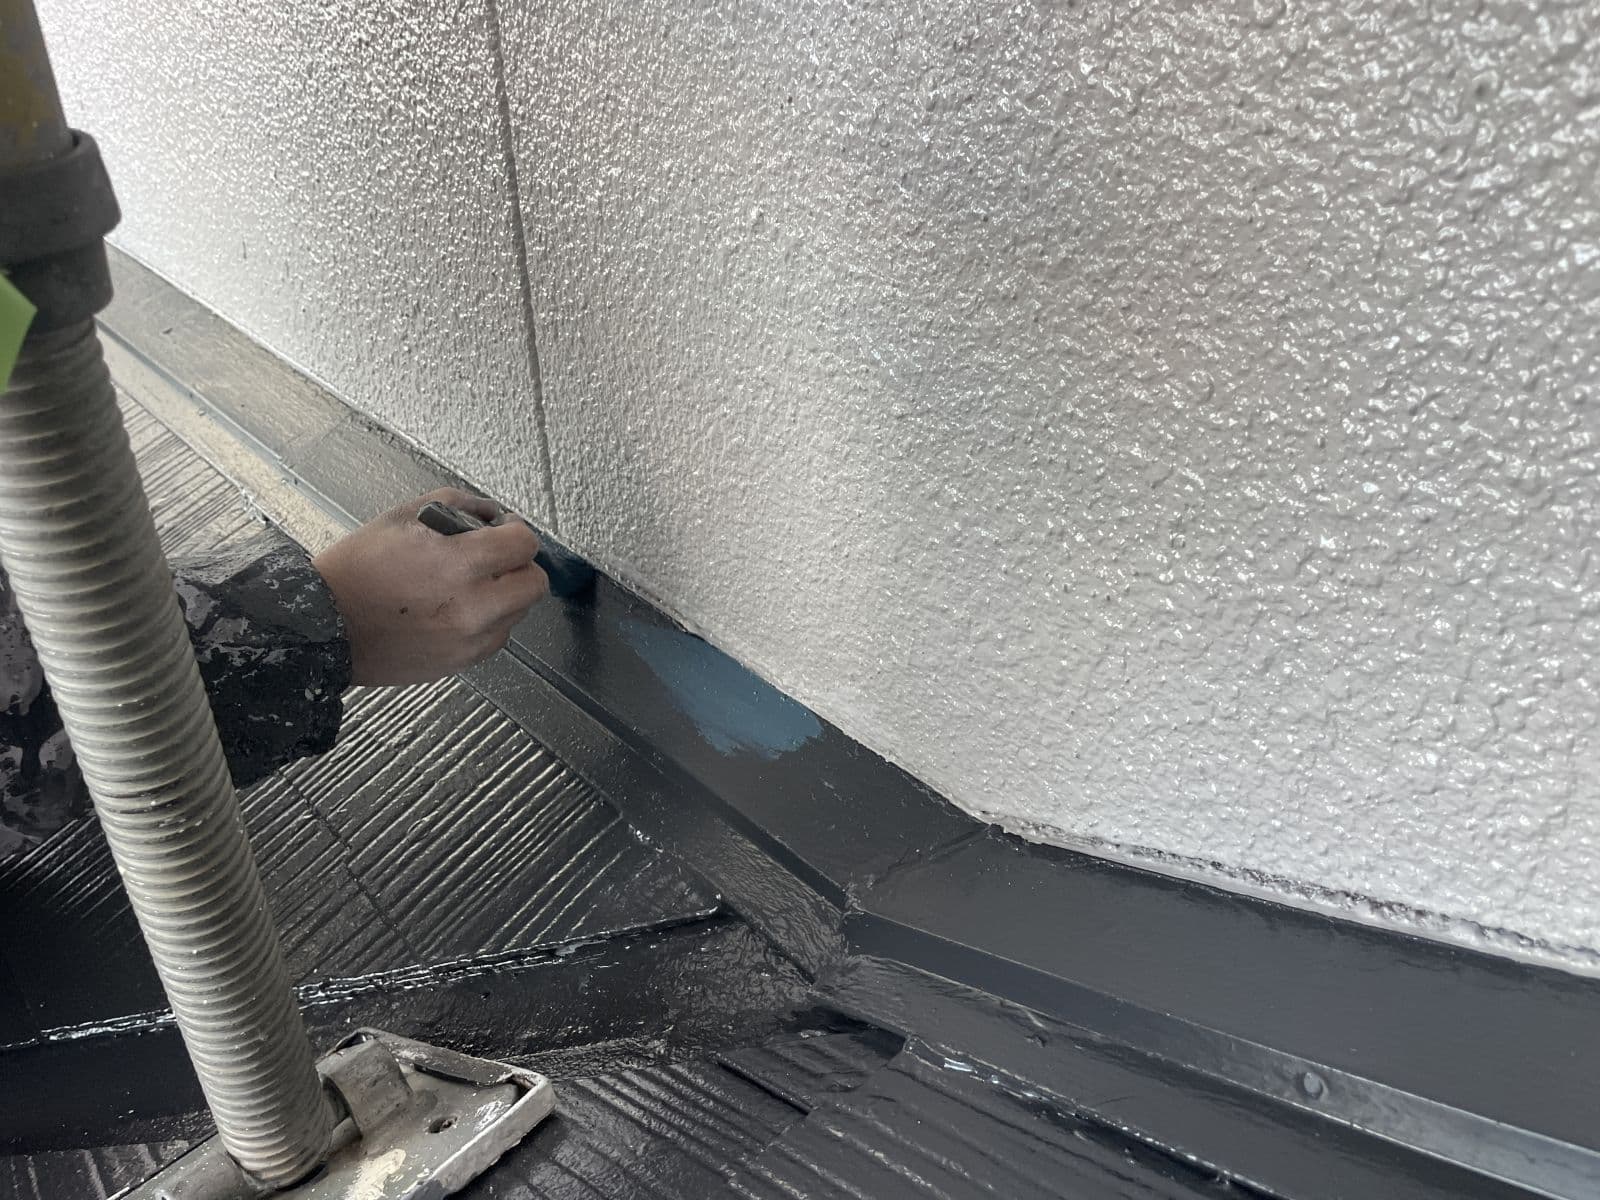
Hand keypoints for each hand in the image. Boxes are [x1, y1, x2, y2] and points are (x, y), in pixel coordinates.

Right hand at [311, 488, 548, 685]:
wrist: (324, 624)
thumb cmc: (357, 570)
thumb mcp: (403, 515)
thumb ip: (458, 506)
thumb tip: (492, 513)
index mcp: (458, 563)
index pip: (525, 544)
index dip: (515, 531)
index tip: (503, 531)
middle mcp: (471, 607)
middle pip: (535, 584)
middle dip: (519, 566)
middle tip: (495, 559)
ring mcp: (468, 640)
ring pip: (518, 613)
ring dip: (504, 596)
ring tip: (468, 586)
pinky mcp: (461, 663)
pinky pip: (496, 638)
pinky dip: (487, 622)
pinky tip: (456, 611)